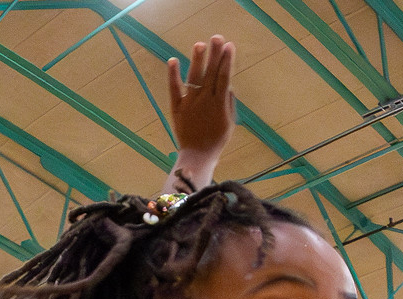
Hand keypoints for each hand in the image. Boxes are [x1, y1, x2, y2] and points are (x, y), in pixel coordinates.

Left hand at [165, 36, 234, 167]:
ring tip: (200, 45)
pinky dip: (173, 75)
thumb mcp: (229, 123)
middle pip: (210, 73)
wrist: (198, 156)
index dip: (227, 61)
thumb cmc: (216, 140)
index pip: (224, 77)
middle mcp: (205, 100)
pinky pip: (174, 89)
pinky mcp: (176, 108)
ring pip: (194, 78)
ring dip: (197, 60)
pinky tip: (173, 60)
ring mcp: (190, 103)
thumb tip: (229, 85)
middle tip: (217, 37)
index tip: (230, 46)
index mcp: (219, 104)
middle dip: (215, 54)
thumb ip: (229, 103)